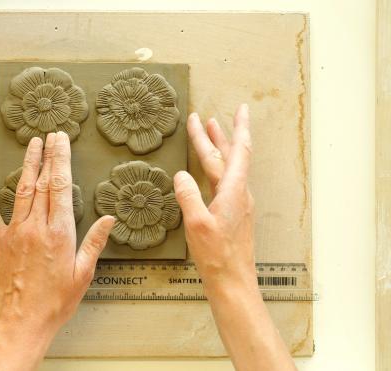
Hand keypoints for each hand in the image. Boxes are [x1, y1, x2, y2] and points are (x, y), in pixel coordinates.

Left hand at [0, 132, 114, 370]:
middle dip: (47, 156)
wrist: (22, 322)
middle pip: (42, 182)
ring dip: (27, 166)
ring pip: (21, 191)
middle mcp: (36, 226)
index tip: (61, 141)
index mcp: (59, 232)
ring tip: (31, 145)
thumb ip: (94, 242)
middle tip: (49, 135)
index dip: (61, 159)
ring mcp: (15, 232)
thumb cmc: (56, 302)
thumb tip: (109, 218)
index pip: (60, 186)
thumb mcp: (83, 274)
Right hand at [174, 104, 256, 294]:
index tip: (240, 108)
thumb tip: (181, 175)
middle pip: (230, 156)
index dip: (239, 128)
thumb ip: (188, 196)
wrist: (232, 281)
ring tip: (210, 133)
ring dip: (219, 149)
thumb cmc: (216, 256)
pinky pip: (224, 181)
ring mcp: (237, 204)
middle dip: (218, 135)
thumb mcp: (197, 224)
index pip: (238, 151)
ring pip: (228, 168)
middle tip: (207, 118)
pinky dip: (216, 167)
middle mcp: (239, 193)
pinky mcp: (233, 214)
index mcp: (233, 191)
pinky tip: (208, 171)